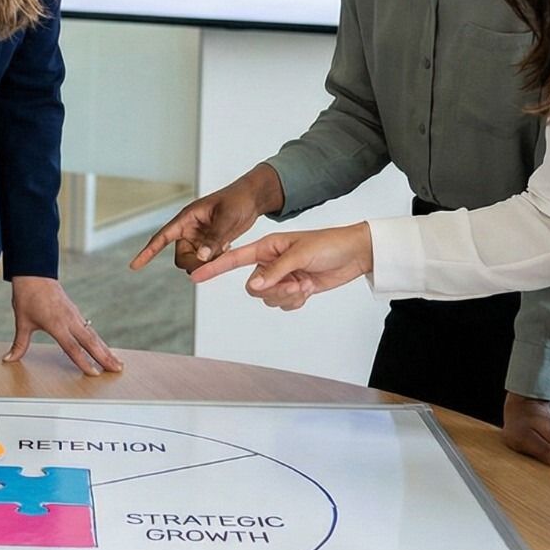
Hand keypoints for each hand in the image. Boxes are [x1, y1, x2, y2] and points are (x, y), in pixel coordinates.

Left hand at [4, 276, 122, 375]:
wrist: (34, 273)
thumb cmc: (27, 296)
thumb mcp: (22, 321)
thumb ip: (19, 344)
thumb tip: (7, 359)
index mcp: (56, 323)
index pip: (72, 347)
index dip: (83, 362)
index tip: (95, 374)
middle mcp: (69, 320)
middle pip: (90, 342)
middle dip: (105, 357)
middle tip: (117, 370)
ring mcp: (75, 315)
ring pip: (94, 336)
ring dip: (106, 350)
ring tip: (118, 364)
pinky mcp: (76, 312)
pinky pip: (90, 330)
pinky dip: (100, 341)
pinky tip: (105, 349)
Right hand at [130, 164, 280, 273]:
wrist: (251, 199)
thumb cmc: (237, 201)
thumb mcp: (227, 218)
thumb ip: (214, 238)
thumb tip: (201, 258)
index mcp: (186, 218)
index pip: (161, 237)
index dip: (147, 252)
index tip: (134, 266)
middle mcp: (189, 229)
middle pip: (180, 256)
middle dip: (193, 263)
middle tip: (213, 260)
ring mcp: (198, 237)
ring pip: (193, 260)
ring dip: (206, 262)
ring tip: (224, 247)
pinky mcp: (209, 243)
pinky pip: (205, 259)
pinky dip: (214, 259)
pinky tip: (227, 246)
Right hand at [186, 222, 372, 308]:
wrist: (354, 254)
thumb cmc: (328, 244)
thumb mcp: (300, 254)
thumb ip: (275, 271)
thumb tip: (254, 286)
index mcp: (266, 248)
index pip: (233, 259)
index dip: (214, 268)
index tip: (195, 275)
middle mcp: (270, 263)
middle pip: (254, 288)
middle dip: (274, 290)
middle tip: (295, 282)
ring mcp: (282, 277)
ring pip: (269, 299)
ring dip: (289, 295)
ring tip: (306, 282)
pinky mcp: (294, 289)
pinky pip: (284, 305)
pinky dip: (297, 300)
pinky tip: (309, 288)